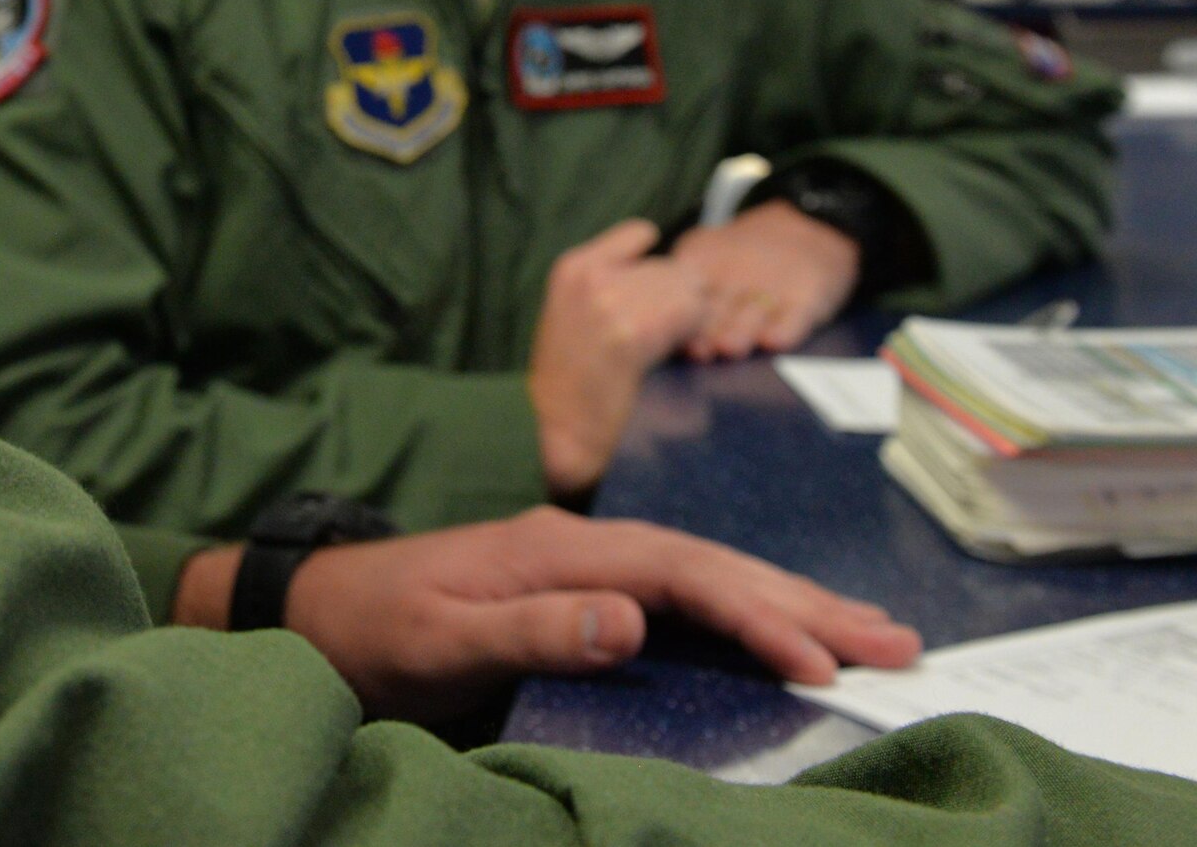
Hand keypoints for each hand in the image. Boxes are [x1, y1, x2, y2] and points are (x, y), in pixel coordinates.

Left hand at [173, 507, 920, 723]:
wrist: (309, 612)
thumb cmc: (367, 631)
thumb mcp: (438, 637)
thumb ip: (531, 627)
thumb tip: (633, 617)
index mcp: (554, 546)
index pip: (679, 572)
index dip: (755, 611)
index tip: (820, 661)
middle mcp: (576, 543)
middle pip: (709, 563)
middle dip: (803, 600)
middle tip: (896, 642)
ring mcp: (574, 562)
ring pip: (700, 574)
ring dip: (782, 601)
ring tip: (865, 633)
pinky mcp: (568, 588)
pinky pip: (673, 594)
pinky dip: (734, 610)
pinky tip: (770, 631)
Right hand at [530, 220, 706, 495]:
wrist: (554, 429)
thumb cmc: (568, 381)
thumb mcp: (574, 314)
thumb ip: (611, 284)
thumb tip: (671, 273)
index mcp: (573, 266)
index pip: (641, 233)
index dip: (658, 268)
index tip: (656, 298)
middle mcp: (593, 275)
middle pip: (673, 266)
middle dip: (680, 299)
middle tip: (670, 335)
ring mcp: (612, 301)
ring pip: (688, 289)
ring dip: (692, 319)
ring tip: (672, 348)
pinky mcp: (633, 331)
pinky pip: (691, 315)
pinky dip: (694, 336)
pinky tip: (675, 356)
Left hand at [671, 200, 861, 360]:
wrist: (808, 225)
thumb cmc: (745, 255)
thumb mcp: (707, 252)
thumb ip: (680, 280)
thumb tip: (644, 320)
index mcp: (704, 264)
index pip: (684, 294)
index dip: (676, 317)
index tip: (666, 335)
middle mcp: (736, 276)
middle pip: (716, 309)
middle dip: (705, 330)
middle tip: (695, 349)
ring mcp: (773, 287)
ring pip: (752, 314)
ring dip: (740, 330)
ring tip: (730, 346)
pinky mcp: (807, 297)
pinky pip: (796, 316)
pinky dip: (787, 328)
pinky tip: (776, 340)